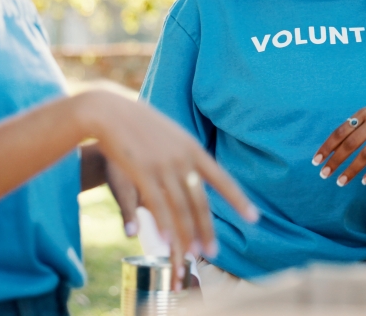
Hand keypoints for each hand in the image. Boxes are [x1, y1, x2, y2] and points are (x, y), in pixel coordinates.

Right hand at [75, 90, 258, 288]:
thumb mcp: (173, 135)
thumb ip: (187, 154)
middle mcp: (184, 159)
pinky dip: (163, 223)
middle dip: (208, 229)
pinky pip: (156, 203)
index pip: (223, 179)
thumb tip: (199, 170)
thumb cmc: (142, 124)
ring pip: (180, 207)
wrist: (111, 111)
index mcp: (194, 149)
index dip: (238, 200)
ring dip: (187, 233)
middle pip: (200, 201)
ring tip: (194, 254)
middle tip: (215, 252)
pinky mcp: (142, 173)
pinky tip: (166, 240)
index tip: (254, 217)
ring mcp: (163, 166)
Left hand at [312, 97, 365, 186]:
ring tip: (341, 182)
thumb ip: (358, 125)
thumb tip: (336, 146)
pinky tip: (364, 181)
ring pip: (365, 155)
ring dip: (351, 170)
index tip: (316, 160)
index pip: (341, 131)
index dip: (327, 147)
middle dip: (335, 161)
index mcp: (364, 113)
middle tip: (324, 174)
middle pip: (350, 144)